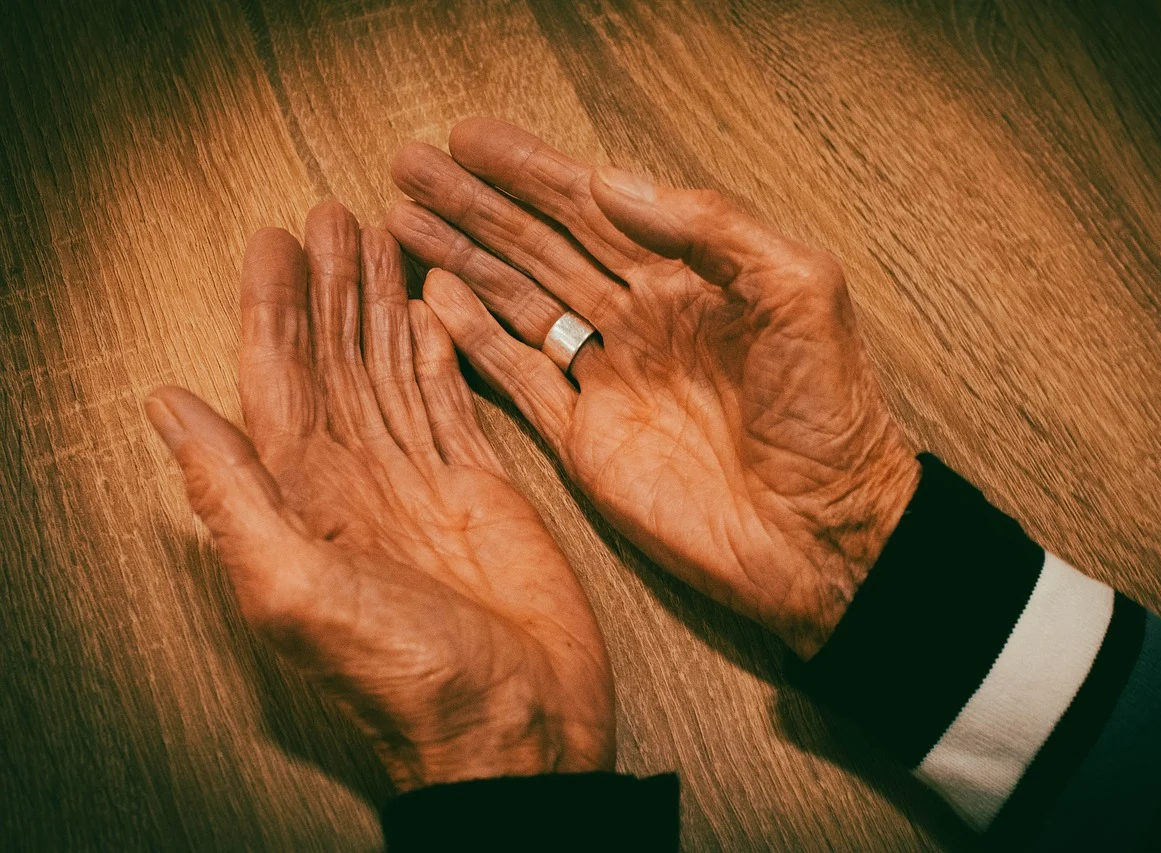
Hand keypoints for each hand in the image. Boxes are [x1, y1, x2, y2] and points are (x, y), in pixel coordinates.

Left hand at [145, 202, 613, 790]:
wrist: (512, 727)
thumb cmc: (405, 676)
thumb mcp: (295, 586)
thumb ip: (231, 492)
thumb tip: (166, 404)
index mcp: (302, 498)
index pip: (276, 376)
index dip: (271, 305)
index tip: (272, 238)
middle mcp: (355, 481)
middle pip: (335, 359)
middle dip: (331, 285)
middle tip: (333, 214)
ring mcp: (419, 481)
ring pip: (390, 371)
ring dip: (380, 304)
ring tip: (380, 239)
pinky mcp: (480, 487)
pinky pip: (451, 403)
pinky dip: (440, 354)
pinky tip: (431, 311)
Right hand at [385, 121, 919, 658]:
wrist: (825, 530)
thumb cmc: (828, 413)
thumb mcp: (799, 292)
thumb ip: (713, 228)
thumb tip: (614, 182)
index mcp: (690, 278)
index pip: (594, 207)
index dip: (531, 170)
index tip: (469, 136)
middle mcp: (640, 320)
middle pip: (540, 246)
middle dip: (477, 205)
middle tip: (412, 164)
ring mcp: (608, 380)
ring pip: (518, 302)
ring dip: (463, 261)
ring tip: (402, 220)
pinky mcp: (586, 442)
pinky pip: (519, 379)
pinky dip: (474, 342)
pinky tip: (434, 302)